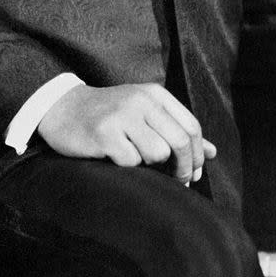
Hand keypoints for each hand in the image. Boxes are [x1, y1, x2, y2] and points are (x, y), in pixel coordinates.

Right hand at [37, 82, 216, 184]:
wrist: (63, 108)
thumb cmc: (110, 114)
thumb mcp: (146, 113)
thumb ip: (178, 130)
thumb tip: (212, 153)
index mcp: (156, 95)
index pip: (191, 126)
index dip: (198, 154)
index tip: (195, 173)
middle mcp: (142, 101)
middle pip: (180, 141)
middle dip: (184, 168)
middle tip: (179, 181)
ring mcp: (123, 116)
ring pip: (158, 153)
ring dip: (150, 164)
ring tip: (135, 157)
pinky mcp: (104, 133)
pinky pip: (131, 161)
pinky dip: (127, 166)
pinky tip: (115, 157)